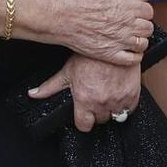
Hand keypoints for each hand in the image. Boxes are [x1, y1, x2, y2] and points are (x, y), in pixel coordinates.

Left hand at [26, 55, 142, 132]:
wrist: (113, 41)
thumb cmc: (90, 56)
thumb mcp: (67, 71)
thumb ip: (50, 87)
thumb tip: (33, 94)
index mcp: (85, 99)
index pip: (84, 126)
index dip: (83, 120)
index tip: (84, 115)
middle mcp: (102, 102)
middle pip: (100, 121)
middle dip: (97, 112)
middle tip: (95, 97)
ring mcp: (119, 100)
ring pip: (115, 117)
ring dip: (111, 109)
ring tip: (107, 95)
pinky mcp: (133, 95)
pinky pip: (129, 110)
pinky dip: (125, 104)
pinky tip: (118, 93)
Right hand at [46, 0, 153, 65]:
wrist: (59, 16)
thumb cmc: (77, 2)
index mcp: (126, 6)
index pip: (148, 11)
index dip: (143, 12)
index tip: (138, 14)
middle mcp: (126, 24)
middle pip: (148, 28)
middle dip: (142, 26)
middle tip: (133, 26)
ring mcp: (119, 40)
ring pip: (143, 43)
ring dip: (139, 41)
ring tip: (130, 39)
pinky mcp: (109, 54)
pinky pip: (132, 59)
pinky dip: (134, 56)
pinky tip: (128, 52)